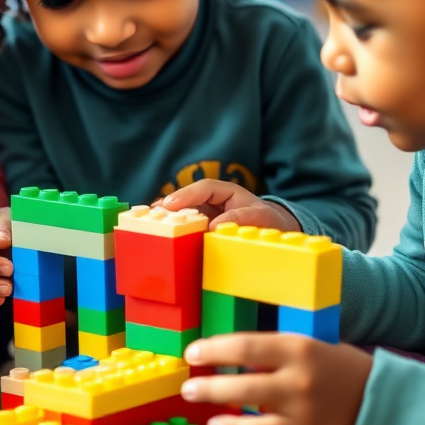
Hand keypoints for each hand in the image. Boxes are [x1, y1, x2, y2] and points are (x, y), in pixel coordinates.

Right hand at [160, 179, 300, 231]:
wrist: (275, 235)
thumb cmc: (269, 223)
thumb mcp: (262, 219)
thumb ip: (241, 219)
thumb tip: (213, 226)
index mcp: (228, 193)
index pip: (204, 188)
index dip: (186, 195)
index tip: (170, 205)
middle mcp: (214, 202)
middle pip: (188, 199)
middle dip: (170, 205)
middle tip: (153, 214)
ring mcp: (207, 215)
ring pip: (184, 212)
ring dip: (169, 217)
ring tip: (150, 223)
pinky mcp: (204, 230)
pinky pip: (187, 226)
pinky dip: (175, 229)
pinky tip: (161, 234)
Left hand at [180, 334, 372, 424]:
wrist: (377, 403)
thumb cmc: (335, 370)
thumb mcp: (307, 349)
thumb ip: (273, 354)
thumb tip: (229, 357)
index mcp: (298, 347)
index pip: (248, 344)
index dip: (216, 349)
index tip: (193, 352)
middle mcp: (297, 376)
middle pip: (244, 374)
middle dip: (210, 378)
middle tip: (186, 382)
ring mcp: (299, 406)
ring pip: (249, 403)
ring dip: (215, 400)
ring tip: (192, 397)